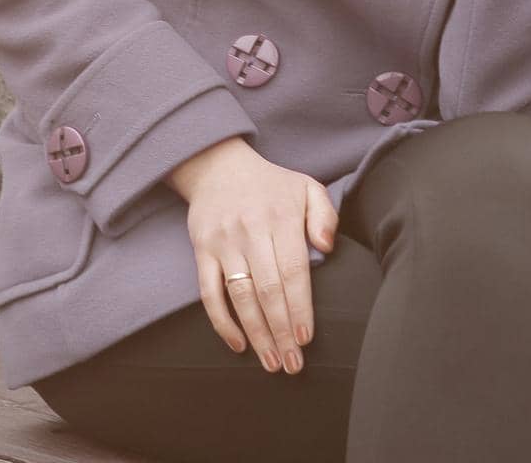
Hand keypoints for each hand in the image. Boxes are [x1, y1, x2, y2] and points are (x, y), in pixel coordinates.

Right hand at [165, 138, 338, 374]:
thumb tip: (327, 248)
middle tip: (292, 364)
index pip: (293, 271)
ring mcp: (225, 241)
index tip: (305, 339)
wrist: (219, 166)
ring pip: (241, 296)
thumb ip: (324, 215)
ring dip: (256, 334)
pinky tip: (238, 344)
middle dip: (281, 331)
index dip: (300, 308)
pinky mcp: (202, 250)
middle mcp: (253, 230)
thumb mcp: (307, 187)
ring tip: (271, 362)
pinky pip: (209, 293)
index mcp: (282, 216)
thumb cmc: (271, 185)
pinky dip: (222, 322)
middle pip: (269, 290)